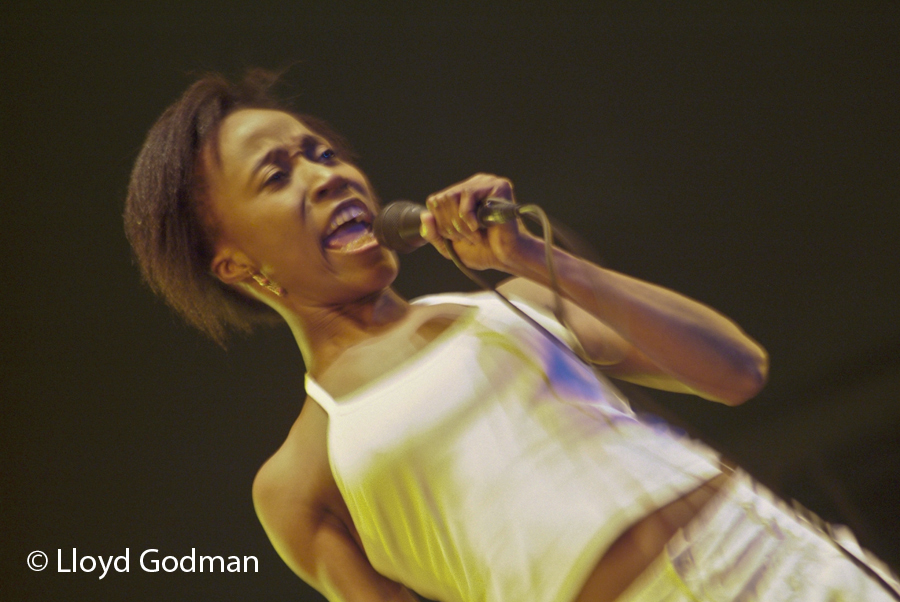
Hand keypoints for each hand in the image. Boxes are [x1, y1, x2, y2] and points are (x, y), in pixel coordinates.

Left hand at [420, 173, 534, 271]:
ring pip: (451, 196)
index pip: (435, 201)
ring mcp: (486, 183)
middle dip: (450, 226)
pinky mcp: (497, 185)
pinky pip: (467, 194)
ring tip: (475, 234)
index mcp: (462, 195)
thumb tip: (425, 215)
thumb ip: (433, 233)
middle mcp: (473, 185)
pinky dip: (468, 216)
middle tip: (468, 237)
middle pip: (441, 199)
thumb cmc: (483, 251)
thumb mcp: (449, 245)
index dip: (441, 223)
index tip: (458, 237)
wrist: (506, 257)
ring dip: (460, 223)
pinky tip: (480, 226)